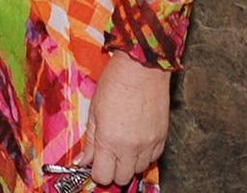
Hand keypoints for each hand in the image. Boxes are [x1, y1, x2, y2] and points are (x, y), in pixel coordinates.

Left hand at [77, 54, 169, 186]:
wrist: (142, 67)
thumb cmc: (115, 83)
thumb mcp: (95, 111)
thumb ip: (90, 140)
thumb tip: (83, 160)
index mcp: (109, 141)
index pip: (103, 176)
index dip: (97, 172)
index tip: (95, 164)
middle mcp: (130, 148)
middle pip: (122, 178)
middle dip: (113, 171)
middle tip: (108, 156)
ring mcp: (148, 144)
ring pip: (138, 170)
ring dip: (129, 163)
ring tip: (123, 146)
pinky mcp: (162, 137)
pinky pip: (153, 158)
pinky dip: (144, 155)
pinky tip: (137, 141)